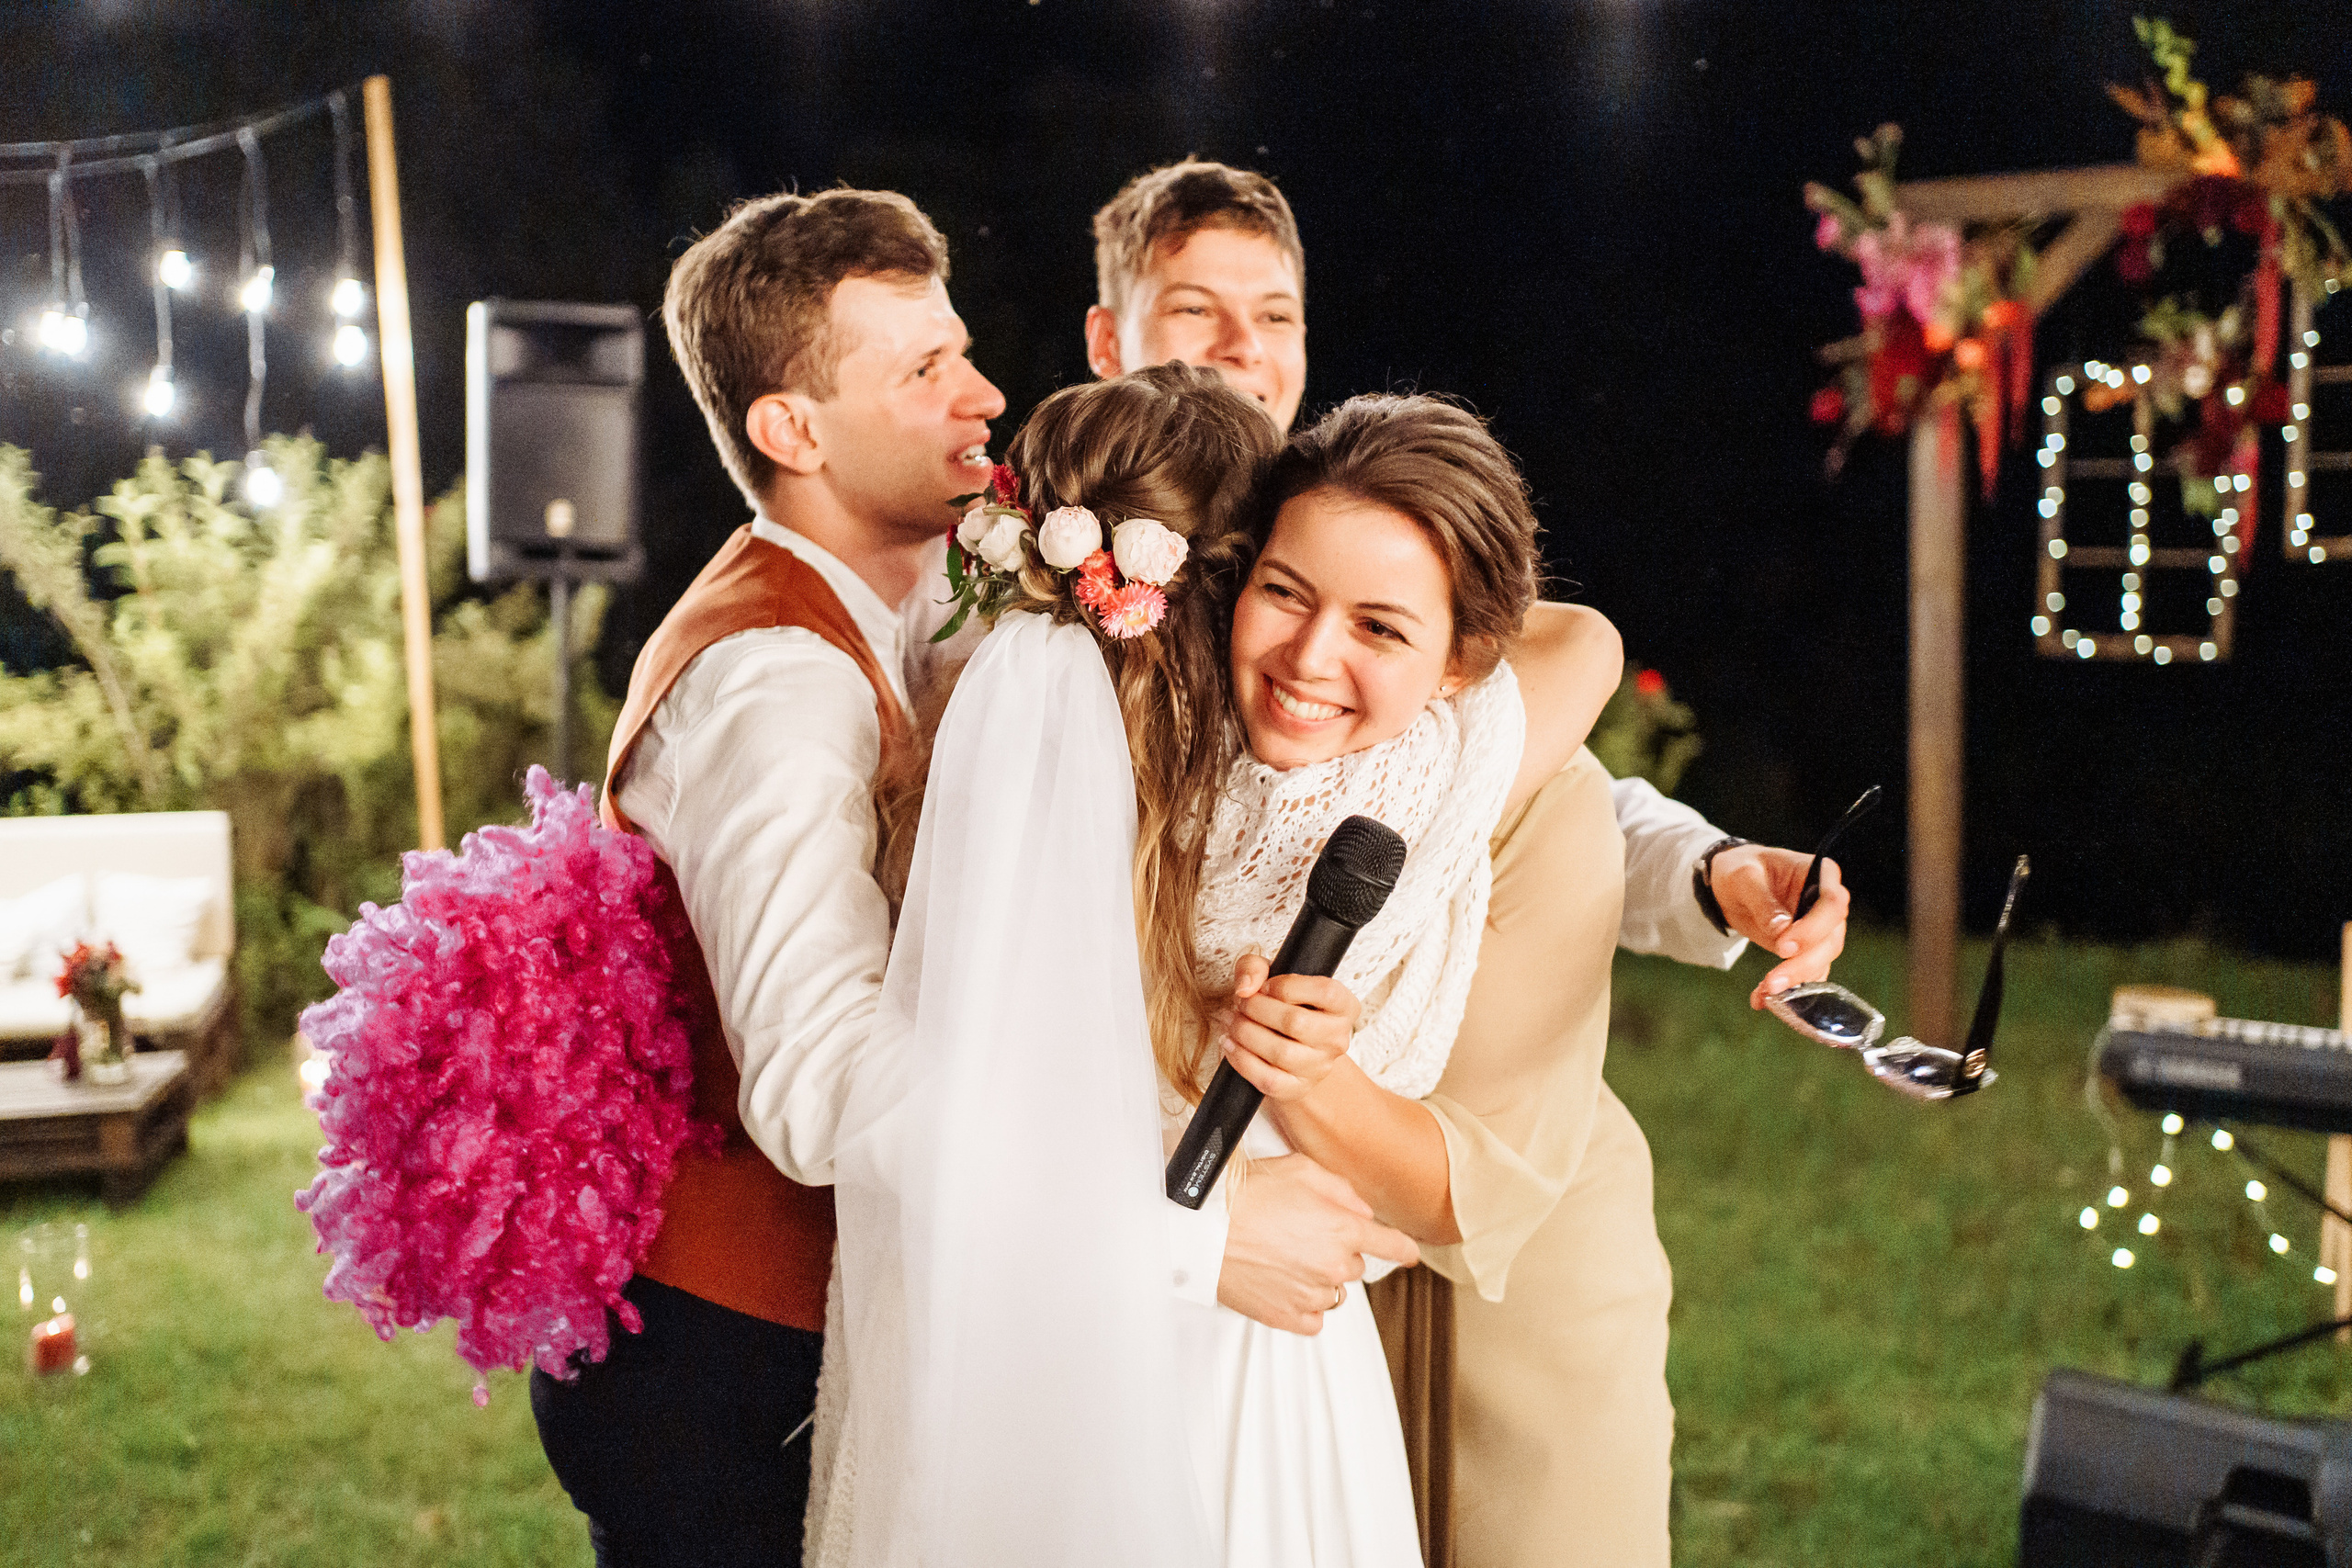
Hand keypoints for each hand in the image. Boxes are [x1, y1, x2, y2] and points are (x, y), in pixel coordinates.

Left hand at [1214, 954, 1361, 1105]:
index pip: (1324, 991)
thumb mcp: (1270, 976)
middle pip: (1295, 1022)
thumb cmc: (1282, 1006)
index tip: (1264, 987)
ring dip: (1245, 1033)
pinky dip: (1242, 1060)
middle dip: (1256, 1009)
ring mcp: (1320, 1067)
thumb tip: (1245, 987)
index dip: (1285, 986)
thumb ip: (1255, 968)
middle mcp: (1337, 1038)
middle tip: (1239, 1003)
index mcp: (1343, 1006)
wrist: (1286, 1047)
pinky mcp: (1298, 1088)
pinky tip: (1230, 1044)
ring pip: (1280, 1053)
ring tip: (1231, 1021)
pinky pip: (1269, 1079)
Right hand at [1217, 1153, 1417, 1334]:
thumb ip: (1340, 1188)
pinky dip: (1303, 1304)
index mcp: (1343, 1229)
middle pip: (1355, 1264)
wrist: (1201, 1227)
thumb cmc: (1242, 1195)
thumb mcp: (1299, 1169)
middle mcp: (1333, 1266)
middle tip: (1301, 1234)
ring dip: (1318, 1277)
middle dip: (1337, 1250)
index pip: (1394, 1246)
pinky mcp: (1287, 1317)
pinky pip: (1312, 1318)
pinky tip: (1282, 1283)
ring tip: (1284, 1256)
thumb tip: (1359, 1208)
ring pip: (1333, 1291)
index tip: (1407, 1252)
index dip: (1404, 1248)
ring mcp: (1311, 1296)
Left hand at [1705, 843, 1850, 1006]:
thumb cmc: (1741, 870)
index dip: (1813, 929)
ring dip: (1795, 982)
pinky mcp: (1806, 952)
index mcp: (1821, 875)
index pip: (1833, 904)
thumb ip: (1763, 902)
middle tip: (1772, 982)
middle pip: (1830, 940)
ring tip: (1765, 994)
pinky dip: (1787, 991)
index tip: (1784, 947)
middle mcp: (1828, 906)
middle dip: (1802, 965)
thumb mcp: (1744, 877)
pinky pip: (1805, 975)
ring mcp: (1820, 931)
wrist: (1731, 887)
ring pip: (1821, 962)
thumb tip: (1781, 933)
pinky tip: (1762, 998)